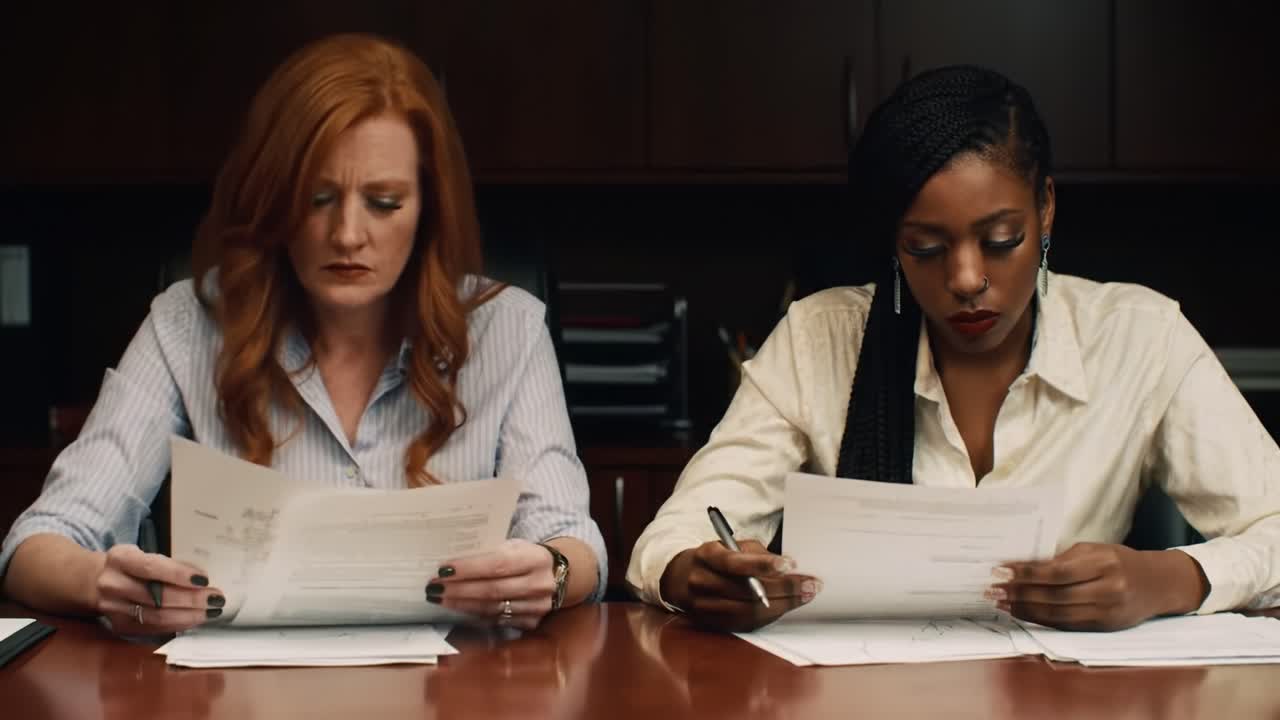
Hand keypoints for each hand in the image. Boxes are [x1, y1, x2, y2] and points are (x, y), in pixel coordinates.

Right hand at [94, 544, 224, 634]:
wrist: (95, 581)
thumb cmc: (131, 565)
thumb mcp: (143, 554)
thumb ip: (168, 565)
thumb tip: (203, 579)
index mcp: (120, 558)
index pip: (151, 568)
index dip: (179, 575)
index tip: (204, 579)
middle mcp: (113, 584)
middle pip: (156, 596)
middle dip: (191, 599)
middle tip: (216, 599)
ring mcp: (113, 608)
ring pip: (156, 617)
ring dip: (188, 616)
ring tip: (210, 612)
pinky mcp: (119, 626)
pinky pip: (153, 629)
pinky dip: (177, 625)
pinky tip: (194, 620)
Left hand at [428, 539, 556, 630]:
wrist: (561, 574)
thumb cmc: (527, 556)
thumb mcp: (516, 546)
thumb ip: (491, 553)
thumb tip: (452, 563)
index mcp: (535, 558)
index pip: (497, 564)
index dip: (469, 568)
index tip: (443, 569)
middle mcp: (539, 584)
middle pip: (492, 590)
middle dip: (458, 589)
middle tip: (433, 587)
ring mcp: (537, 607)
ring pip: (492, 608)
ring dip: (461, 604)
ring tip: (440, 598)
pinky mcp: (532, 622)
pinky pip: (496, 620)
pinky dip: (474, 614)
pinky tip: (459, 608)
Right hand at [660, 539, 820, 632]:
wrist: (683, 577)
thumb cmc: (718, 558)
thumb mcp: (733, 546)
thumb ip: (758, 555)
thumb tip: (790, 568)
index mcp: (707, 556)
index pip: (735, 563)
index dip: (763, 565)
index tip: (789, 564)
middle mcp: (702, 582)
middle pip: (747, 591)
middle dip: (784, 588)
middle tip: (811, 584)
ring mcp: (705, 606)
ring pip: (750, 611)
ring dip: (784, 604)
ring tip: (806, 595)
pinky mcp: (713, 623)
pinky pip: (748, 624)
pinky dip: (772, 614)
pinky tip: (788, 605)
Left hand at [992, 543, 1208, 630]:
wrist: (1158, 584)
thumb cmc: (1119, 561)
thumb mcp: (1094, 550)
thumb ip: (1062, 558)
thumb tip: (1022, 565)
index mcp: (1104, 563)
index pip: (1057, 571)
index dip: (1026, 573)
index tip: (1001, 571)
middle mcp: (1108, 589)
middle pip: (1055, 595)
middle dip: (1019, 593)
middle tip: (993, 590)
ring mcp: (1108, 611)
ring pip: (1058, 614)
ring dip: (1025, 610)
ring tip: (1001, 604)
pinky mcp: (1105, 627)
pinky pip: (1067, 625)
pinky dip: (1042, 620)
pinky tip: (1023, 614)